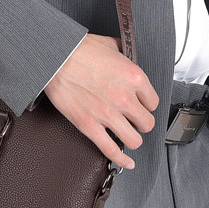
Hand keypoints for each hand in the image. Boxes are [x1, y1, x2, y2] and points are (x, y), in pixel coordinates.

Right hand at [43, 33, 158, 169]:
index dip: (145, 105)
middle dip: (140, 123)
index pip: (153, 102)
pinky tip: (127, 162)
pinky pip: (111, 150)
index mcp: (134, 77)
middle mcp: (125, 98)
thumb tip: (127, 58)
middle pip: (146, 123)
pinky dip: (121, 160)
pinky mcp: (90, 125)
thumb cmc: (79, 49)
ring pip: (134, 140)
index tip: (139, 105)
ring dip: (131, 139)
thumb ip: (125, 55)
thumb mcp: (111, 45)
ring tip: (126, 135)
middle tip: (132, 120)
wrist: (55, 56)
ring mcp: (108, 114)